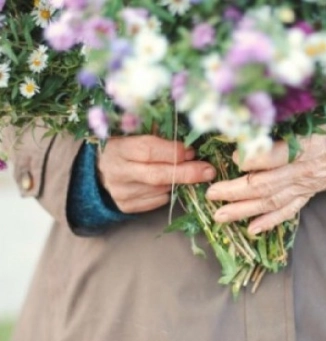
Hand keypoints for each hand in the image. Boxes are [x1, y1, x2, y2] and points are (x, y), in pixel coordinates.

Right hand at [98, 135, 215, 212]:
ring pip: (160, 189)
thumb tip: (190, 136)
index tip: (192, 151)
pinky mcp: (126, 206)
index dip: (173, 151)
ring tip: (189, 172)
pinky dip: (168, 192)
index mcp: (118, 148)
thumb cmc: (125, 145)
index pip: (148, 151)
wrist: (100, 169)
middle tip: (208, 171)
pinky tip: (170, 182)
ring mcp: (121, 192)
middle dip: (186, 173)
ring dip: (179, 181)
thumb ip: (158, 133)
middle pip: (157, 175)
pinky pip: (157, 201)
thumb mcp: (135, 132)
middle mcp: (117, 172)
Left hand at [206, 109, 325, 234]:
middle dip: (235, 192)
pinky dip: (270, 220)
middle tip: (210, 194)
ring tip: (220, 216)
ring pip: (272, 201)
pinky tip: (253, 229)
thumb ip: (296, 112)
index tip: (230, 157)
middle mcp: (305, 169)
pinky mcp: (311, 191)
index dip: (251, 158)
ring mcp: (308, 184)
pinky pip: (289, 209)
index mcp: (308, 145)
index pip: (274, 156)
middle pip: (266, 185)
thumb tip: (258, 108)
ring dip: (244, 211)